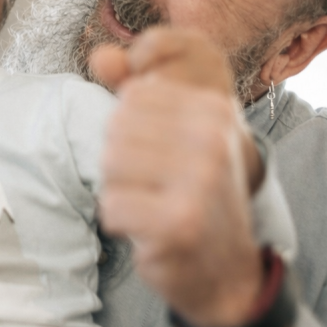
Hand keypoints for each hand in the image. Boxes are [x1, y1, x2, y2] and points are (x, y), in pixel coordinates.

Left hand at [90, 28, 263, 326]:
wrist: (225, 271)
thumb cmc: (191, 194)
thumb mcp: (175, 134)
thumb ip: (135, 89)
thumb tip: (101, 54)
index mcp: (214, 109)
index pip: (132, 95)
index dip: (130, 130)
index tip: (161, 157)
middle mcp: (214, 138)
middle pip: (116, 128)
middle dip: (121, 162)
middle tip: (154, 187)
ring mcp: (200, 180)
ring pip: (109, 164)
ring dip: (119, 191)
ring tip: (152, 205)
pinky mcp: (180, 222)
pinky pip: (112, 206)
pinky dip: (120, 221)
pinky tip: (149, 230)